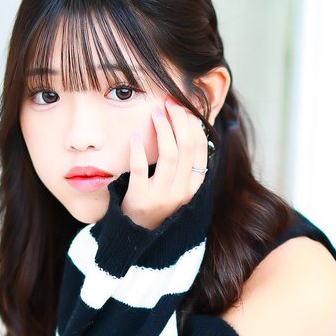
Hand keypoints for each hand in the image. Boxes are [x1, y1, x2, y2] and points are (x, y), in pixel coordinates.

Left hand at [122, 99, 208, 230]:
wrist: (138, 231)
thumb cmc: (157, 199)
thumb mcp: (178, 183)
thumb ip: (184, 161)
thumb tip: (188, 124)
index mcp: (193, 185)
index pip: (200, 149)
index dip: (193, 125)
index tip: (183, 108)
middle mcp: (182, 191)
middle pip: (186, 148)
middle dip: (179, 121)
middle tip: (169, 103)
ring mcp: (162, 196)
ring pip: (169, 156)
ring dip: (162, 130)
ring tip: (155, 113)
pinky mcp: (140, 198)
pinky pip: (140, 169)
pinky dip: (138, 150)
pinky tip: (135, 135)